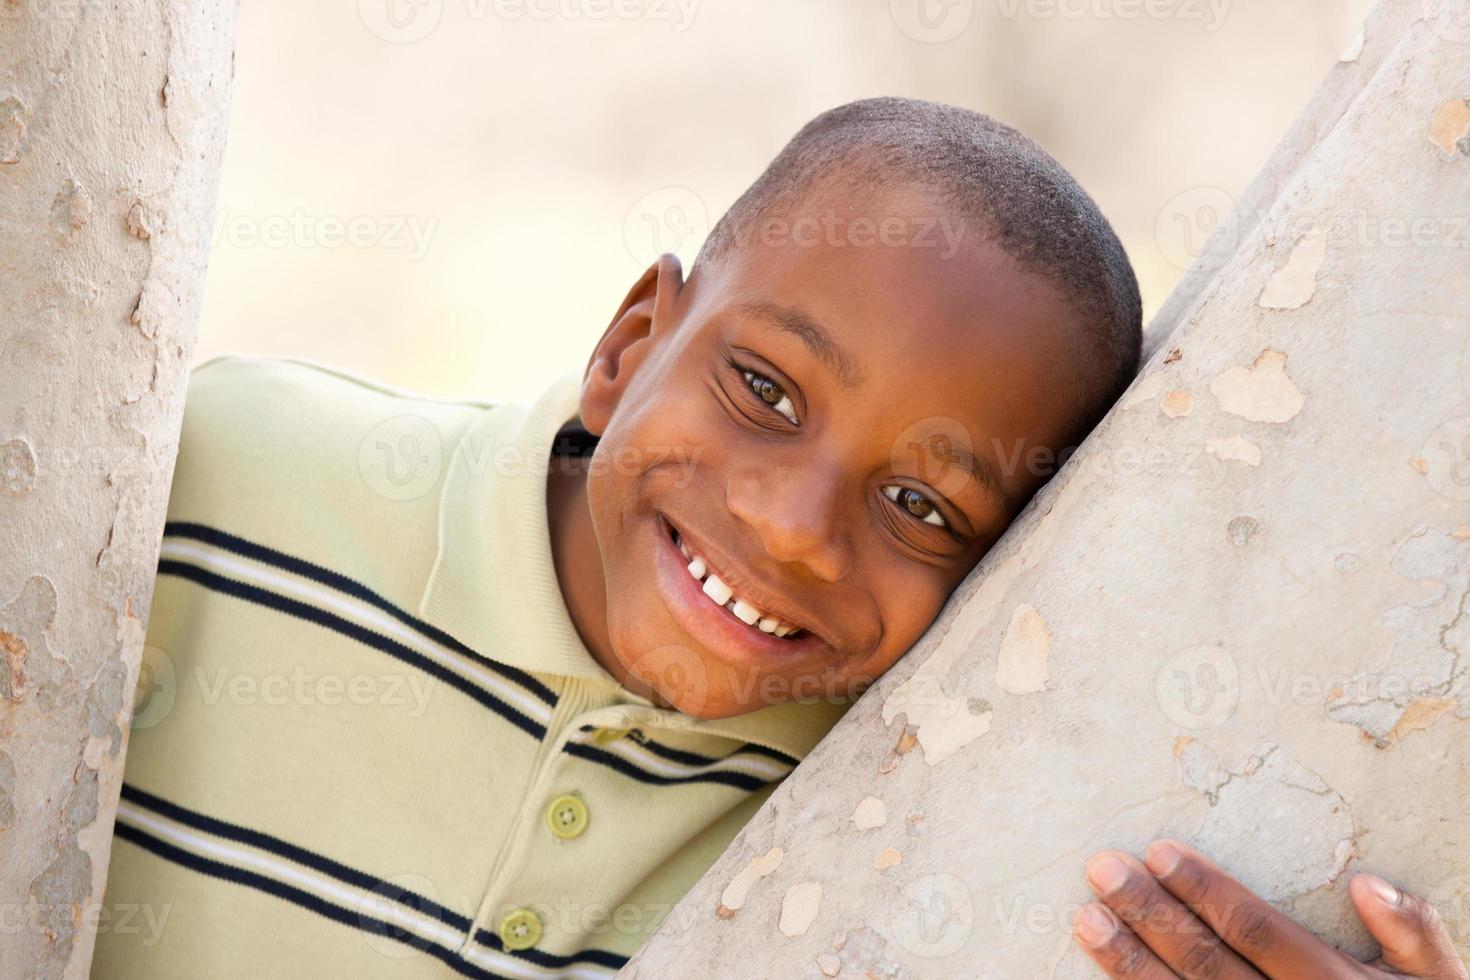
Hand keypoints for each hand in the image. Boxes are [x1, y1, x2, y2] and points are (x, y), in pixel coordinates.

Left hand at [1072, 839, 1466, 978]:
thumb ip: (1414, 936)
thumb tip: (1367, 886)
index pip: (1255, 931)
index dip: (1205, 891)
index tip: (1158, 851)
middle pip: (1206, 962)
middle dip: (1150, 914)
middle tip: (1102, 869)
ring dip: (1129, 963)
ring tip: (1087, 919)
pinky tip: (1110, 978)